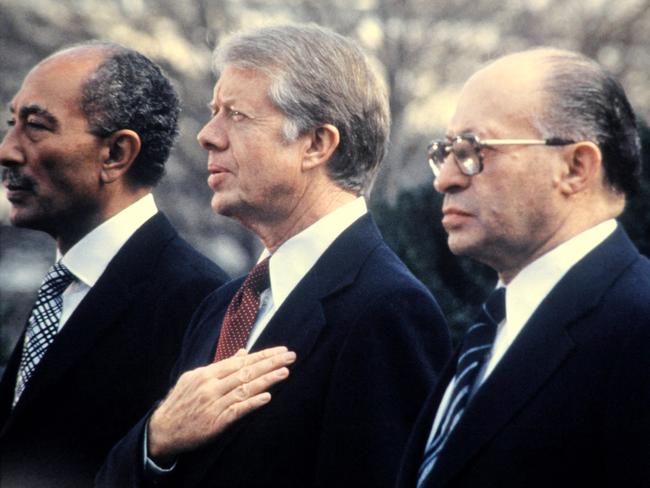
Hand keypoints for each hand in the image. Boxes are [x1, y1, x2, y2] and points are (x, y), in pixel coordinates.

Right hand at [148, 346, 295, 464]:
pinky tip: (267, 396)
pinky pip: (237, 410)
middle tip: (290, 356)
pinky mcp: (215, 422)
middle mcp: (211, 386)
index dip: (262, 355)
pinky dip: (253, 403)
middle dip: (270, 363)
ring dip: (267, 380)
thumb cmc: (182, 402)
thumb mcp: (196, 378)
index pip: (240, 361)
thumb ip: (221, 366)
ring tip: (285, 372)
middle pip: (246, 372)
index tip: (280, 350)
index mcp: (207, 373)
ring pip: (245, 389)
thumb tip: (243, 352)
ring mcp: (213, 404)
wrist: (163, 429)